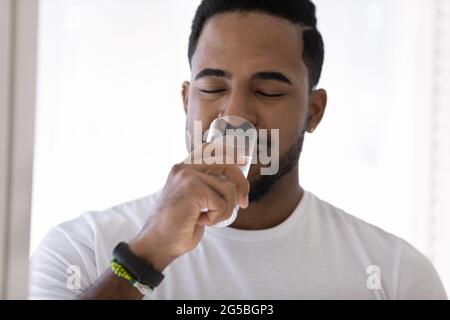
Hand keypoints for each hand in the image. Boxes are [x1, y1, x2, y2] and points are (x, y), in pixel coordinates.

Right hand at [129, 144, 248, 271]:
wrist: (158, 244)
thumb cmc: (178, 227)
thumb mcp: (196, 201)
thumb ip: (209, 187)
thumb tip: (236, 182)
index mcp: (183, 168)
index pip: (210, 149)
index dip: (230, 152)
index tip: (242, 160)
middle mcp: (184, 168)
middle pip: (226, 164)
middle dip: (241, 184)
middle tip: (243, 203)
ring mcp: (187, 176)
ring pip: (228, 188)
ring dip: (225, 210)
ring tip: (207, 218)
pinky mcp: (193, 189)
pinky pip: (222, 203)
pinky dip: (217, 217)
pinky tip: (200, 221)